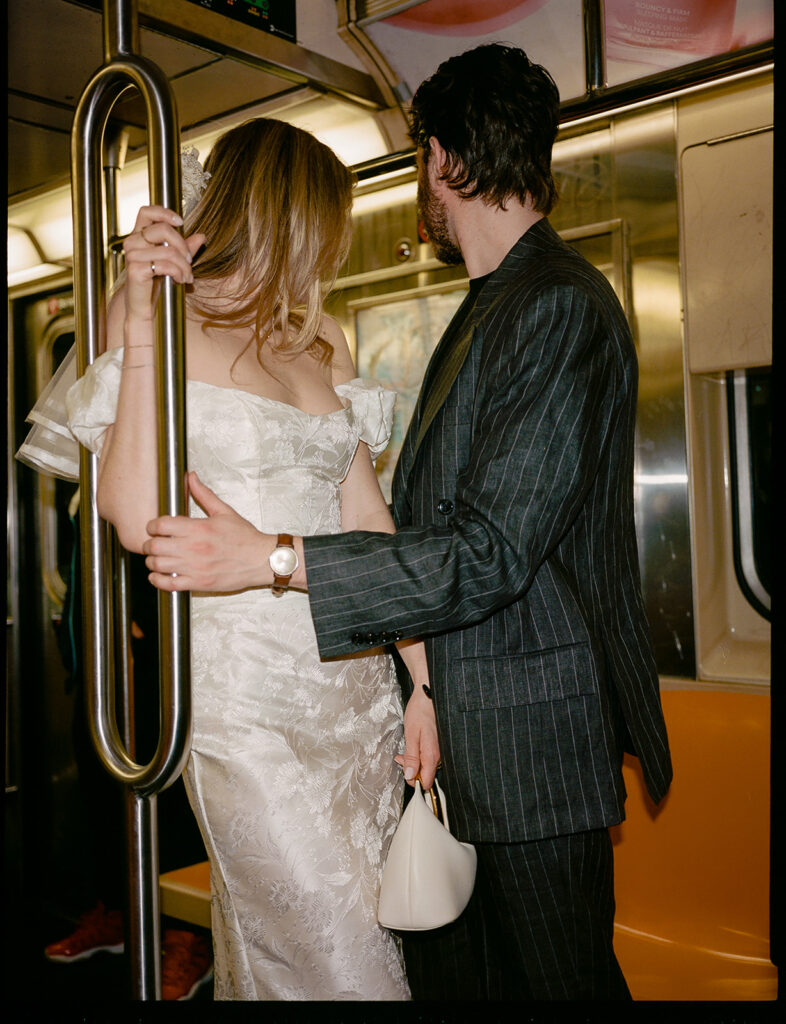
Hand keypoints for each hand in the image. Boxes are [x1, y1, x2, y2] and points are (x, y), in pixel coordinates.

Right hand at [122, 206, 204, 321]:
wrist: (144, 306)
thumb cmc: (156, 282)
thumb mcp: (173, 261)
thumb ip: (185, 248)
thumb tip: (201, 236)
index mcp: (139, 236)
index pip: (147, 212)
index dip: (164, 213)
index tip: (180, 222)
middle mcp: (132, 242)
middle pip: (163, 230)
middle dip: (183, 246)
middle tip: (190, 260)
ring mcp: (132, 256)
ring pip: (168, 250)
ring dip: (184, 265)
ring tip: (187, 276)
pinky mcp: (135, 270)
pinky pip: (165, 265)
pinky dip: (178, 273)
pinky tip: (181, 280)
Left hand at [143, 471, 270, 591]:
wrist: (261, 560)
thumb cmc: (245, 538)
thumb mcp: (224, 511)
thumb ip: (204, 494)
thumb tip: (191, 477)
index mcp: (199, 528)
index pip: (161, 525)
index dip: (153, 525)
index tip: (154, 527)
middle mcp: (194, 548)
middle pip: (154, 546)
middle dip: (149, 543)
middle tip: (153, 543)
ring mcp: (195, 567)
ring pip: (158, 565)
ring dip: (152, 561)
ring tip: (157, 558)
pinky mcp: (198, 583)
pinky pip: (168, 585)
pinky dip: (157, 581)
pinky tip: (159, 575)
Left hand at [395, 686, 440, 789]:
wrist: (428, 696)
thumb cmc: (419, 712)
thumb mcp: (411, 735)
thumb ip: (411, 757)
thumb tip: (410, 776)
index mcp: (432, 755)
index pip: (427, 782)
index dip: (414, 781)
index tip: (405, 772)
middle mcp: (439, 755)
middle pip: (426, 776)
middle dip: (412, 770)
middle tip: (401, 758)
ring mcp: (440, 751)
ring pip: (426, 767)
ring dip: (414, 762)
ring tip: (405, 750)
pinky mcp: (438, 746)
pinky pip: (428, 759)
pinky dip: (418, 756)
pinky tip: (412, 747)